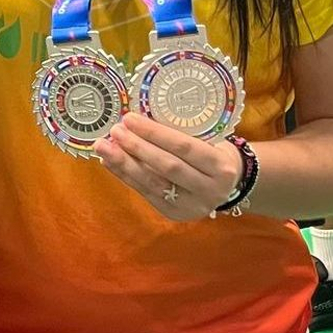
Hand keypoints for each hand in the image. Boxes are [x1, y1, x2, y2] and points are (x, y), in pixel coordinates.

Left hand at [94, 114, 241, 221]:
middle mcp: (209, 189)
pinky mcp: (173, 213)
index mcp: (221, 166)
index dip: (155, 133)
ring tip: (104, 147)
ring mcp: (191, 205)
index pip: (184, 147)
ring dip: (124, 164)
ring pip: (152, 183)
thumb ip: (181, 135)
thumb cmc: (214, 155)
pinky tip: (110, 162)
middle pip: (167, 167)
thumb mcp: (210, 142)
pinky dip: (125, 176)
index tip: (130, 118)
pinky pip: (145, 193)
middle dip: (136, 148)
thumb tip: (137, 122)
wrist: (228, 187)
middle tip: (114, 131)